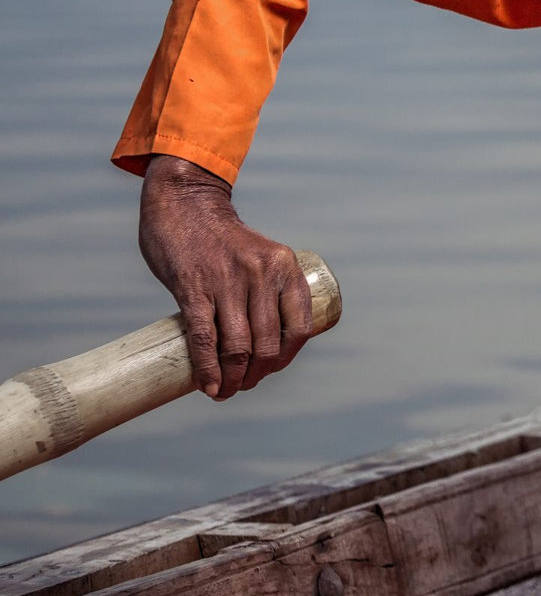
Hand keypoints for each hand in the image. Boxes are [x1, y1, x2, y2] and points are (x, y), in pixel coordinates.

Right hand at [137, 155, 311, 398]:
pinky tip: (208, 385)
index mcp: (284, 267)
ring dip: (233, 378)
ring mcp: (228, 281)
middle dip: (257, 374)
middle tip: (243, 385)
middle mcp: (261, 274)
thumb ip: (267, 290)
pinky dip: (208, 368)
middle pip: (268, 342)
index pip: (299, 326)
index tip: (270, 369)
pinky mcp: (194, 288)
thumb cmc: (223, 240)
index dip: (287, 357)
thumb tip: (264, 340)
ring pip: (238, 346)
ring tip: (225, 391)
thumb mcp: (261, 256)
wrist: (185, 204)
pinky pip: (205, 337)